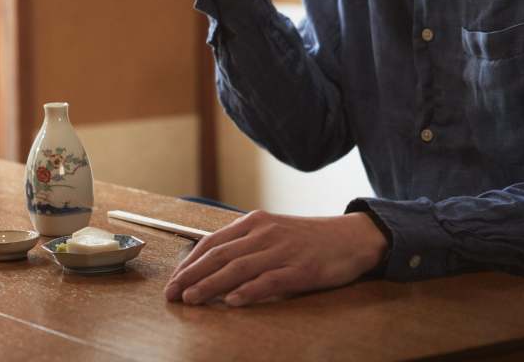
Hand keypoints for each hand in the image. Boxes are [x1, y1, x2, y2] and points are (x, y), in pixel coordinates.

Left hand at [164, 211, 387, 307]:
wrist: (351, 237)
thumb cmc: (308, 239)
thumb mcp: (273, 232)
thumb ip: (246, 245)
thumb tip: (212, 265)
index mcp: (254, 222)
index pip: (212, 242)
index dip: (190, 263)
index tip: (173, 280)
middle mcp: (265, 233)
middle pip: (220, 255)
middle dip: (192, 276)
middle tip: (172, 294)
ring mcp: (282, 250)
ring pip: (239, 268)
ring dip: (211, 285)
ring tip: (192, 299)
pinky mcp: (301, 270)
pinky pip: (270, 280)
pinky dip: (248, 290)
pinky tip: (232, 301)